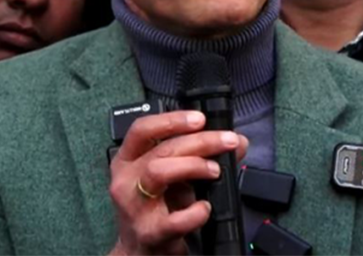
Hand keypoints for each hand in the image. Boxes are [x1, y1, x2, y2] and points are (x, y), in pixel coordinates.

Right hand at [108, 111, 248, 255]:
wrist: (142, 252)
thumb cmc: (157, 209)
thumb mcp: (175, 178)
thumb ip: (201, 156)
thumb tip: (237, 143)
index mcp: (128, 160)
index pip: (142, 129)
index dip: (172, 120)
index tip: (200, 119)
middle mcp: (125, 180)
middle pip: (160, 149)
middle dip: (199, 141)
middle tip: (227, 142)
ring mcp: (134, 207)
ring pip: (158, 172)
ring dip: (193, 166)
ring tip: (215, 171)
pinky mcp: (148, 233)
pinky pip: (173, 220)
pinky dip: (195, 212)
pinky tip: (205, 207)